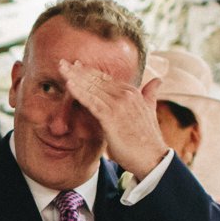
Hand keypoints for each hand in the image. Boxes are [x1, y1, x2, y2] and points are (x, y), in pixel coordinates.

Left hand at [55, 60, 167, 178]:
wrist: (152, 158)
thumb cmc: (148, 139)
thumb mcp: (149, 111)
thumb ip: (150, 94)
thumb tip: (158, 80)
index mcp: (132, 92)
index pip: (106, 78)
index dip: (90, 71)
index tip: (75, 65)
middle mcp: (126, 95)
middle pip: (97, 79)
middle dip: (78, 70)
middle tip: (62, 62)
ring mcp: (119, 105)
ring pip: (92, 88)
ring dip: (75, 78)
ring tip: (61, 68)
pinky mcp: (111, 118)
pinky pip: (92, 102)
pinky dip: (80, 93)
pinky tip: (69, 85)